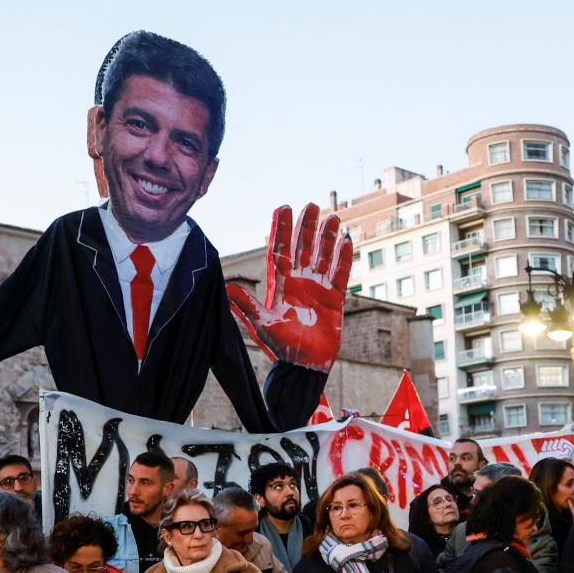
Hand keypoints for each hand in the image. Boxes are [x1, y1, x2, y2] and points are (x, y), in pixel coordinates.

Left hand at [226, 204, 351, 372]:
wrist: (305, 366)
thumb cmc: (281, 348)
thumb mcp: (261, 325)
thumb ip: (245, 306)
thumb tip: (226, 288)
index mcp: (280, 285)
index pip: (280, 251)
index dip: (282, 230)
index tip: (283, 208)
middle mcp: (299, 282)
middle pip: (303, 248)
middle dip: (307, 227)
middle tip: (311, 205)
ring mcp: (318, 289)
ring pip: (324, 257)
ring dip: (328, 238)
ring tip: (333, 217)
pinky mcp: (335, 299)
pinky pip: (341, 274)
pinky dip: (344, 258)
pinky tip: (347, 241)